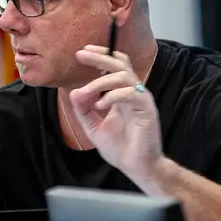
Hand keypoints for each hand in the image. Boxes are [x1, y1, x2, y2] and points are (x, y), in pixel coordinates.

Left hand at [69, 45, 164, 182]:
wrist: (136, 167)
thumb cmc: (120, 148)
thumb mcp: (94, 127)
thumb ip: (84, 110)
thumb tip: (74, 92)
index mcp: (122, 94)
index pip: (115, 66)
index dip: (100, 56)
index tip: (82, 52)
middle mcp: (133, 93)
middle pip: (120, 64)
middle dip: (99, 57)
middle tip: (82, 54)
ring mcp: (141, 100)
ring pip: (123, 76)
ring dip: (101, 81)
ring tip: (86, 93)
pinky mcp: (146, 109)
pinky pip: (130, 93)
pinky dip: (112, 96)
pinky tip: (99, 105)